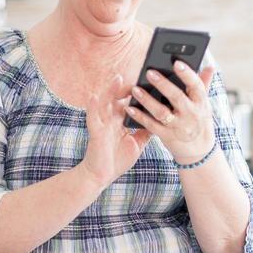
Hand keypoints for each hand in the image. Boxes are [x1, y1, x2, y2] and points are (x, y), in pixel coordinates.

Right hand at [82, 73, 151, 188]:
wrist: (101, 176)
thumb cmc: (116, 160)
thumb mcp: (137, 144)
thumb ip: (145, 131)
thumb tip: (161, 120)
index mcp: (120, 122)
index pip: (129, 104)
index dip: (137, 93)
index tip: (149, 82)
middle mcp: (111, 120)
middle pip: (118, 100)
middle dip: (126, 87)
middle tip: (138, 76)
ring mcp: (102, 125)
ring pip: (105, 104)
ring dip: (110, 91)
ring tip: (117, 78)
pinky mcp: (95, 133)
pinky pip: (92, 118)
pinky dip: (92, 107)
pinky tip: (93, 96)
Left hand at [124, 62, 215, 163]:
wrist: (199, 151)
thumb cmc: (199, 120)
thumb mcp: (204, 104)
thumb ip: (204, 84)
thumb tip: (209, 66)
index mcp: (201, 102)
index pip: (196, 85)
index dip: (187, 74)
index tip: (177, 63)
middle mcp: (191, 114)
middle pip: (177, 97)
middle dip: (163, 84)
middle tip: (150, 72)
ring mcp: (179, 126)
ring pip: (161, 112)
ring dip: (147, 100)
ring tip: (135, 89)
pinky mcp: (167, 136)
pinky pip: (151, 125)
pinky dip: (140, 117)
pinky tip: (129, 108)